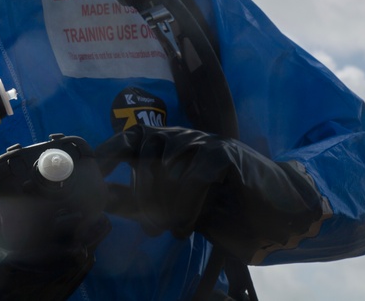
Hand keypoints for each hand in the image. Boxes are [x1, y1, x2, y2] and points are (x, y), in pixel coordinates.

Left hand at [96, 124, 325, 263]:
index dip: (108, 152)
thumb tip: (102, 199)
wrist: (273, 213)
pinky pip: (195, 174)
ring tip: (175, 227)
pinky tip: (190, 222)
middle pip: (144, 153)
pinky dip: (188, 202)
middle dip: (143, 195)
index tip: (91, 174)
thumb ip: (140, 201)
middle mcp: (182, 137)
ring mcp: (204, 141)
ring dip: (166, 202)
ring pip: (167, 164)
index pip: (129, 137)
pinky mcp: (226, 153)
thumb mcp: (174, 208)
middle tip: (151, 226)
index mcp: (166, 145)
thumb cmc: (221, 209)